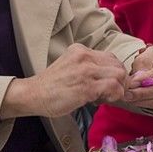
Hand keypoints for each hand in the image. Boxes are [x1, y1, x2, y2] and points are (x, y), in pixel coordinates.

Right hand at [2, 44, 126, 118]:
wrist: (33, 95)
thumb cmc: (52, 85)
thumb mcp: (70, 66)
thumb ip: (88, 66)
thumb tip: (110, 77)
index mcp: (80, 50)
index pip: (110, 58)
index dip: (113, 72)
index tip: (107, 83)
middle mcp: (85, 57)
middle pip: (118, 65)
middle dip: (119, 80)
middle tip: (110, 92)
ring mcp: (86, 71)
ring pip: (119, 75)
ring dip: (118, 88)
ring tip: (105, 97)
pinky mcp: (87, 87)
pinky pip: (114, 88)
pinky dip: (114, 95)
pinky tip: (101, 101)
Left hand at [126, 46, 152, 109]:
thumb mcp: (148, 55)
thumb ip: (142, 67)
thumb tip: (135, 84)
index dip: (146, 78)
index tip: (132, 82)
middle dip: (142, 92)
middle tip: (127, 93)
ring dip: (141, 99)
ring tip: (128, 97)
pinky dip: (144, 103)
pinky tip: (134, 100)